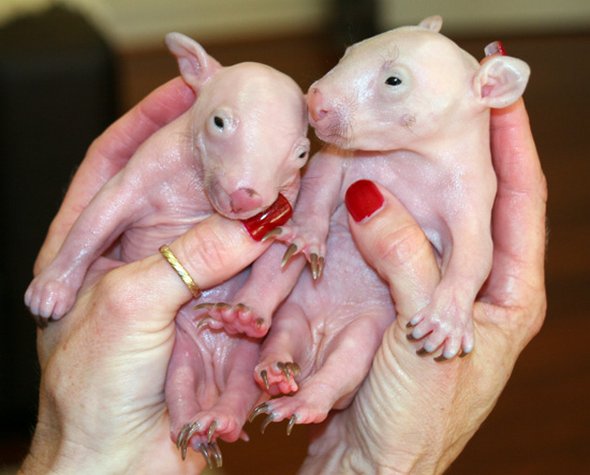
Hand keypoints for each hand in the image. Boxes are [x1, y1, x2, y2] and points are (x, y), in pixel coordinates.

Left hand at [20, 80, 274, 473]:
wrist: (119, 471)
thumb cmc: (93, 394)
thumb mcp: (129, 308)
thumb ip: (188, 257)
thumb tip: (249, 223)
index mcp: (93, 251)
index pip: (112, 165)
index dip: (144, 122)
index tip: (184, 88)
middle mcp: (137, 263)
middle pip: (177, 196)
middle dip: (212, 166)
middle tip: (248, 129)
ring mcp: (178, 292)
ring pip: (219, 239)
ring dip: (248, 217)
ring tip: (279, 174)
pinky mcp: (212, 324)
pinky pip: (244, 285)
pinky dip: (265, 268)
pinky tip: (290, 241)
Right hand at [300, 98, 546, 472]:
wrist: (371, 470)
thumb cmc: (415, 421)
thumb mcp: (421, 338)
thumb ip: (404, 264)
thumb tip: (369, 196)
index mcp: (507, 297)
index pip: (521, 203)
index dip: (513, 145)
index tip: (499, 96)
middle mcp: (472, 289)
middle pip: (472, 206)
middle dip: (459, 154)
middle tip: (440, 107)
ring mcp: (428, 293)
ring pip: (422, 223)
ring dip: (407, 186)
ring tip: (396, 137)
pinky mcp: (390, 302)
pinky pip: (383, 248)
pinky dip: (369, 221)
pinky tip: (353, 193)